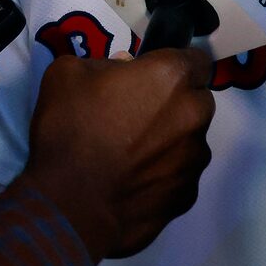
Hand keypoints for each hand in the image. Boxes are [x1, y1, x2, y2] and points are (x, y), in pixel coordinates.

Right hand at [17, 49, 215, 259]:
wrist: (69, 206)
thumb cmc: (68, 131)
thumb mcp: (69, 72)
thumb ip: (106, 63)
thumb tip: (122, 73)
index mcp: (172, 77)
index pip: (196, 59)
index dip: (174, 65)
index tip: (153, 76)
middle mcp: (194, 115)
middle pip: (196, 101)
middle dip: (174, 104)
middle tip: (136, 116)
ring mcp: (194, 160)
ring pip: (190, 141)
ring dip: (170, 142)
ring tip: (130, 156)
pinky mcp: (186, 196)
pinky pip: (179, 175)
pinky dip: (163, 175)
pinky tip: (132, 182)